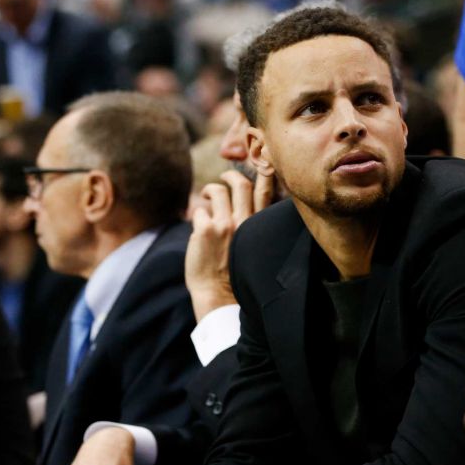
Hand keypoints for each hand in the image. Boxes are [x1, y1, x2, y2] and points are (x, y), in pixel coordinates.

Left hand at [185, 169, 272, 321]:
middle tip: (225, 176)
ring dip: (211, 190)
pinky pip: (199, 210)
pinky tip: (197, 227)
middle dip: (232, 175)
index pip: (266, 192)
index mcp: (260, 228)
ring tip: (207, 198)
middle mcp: (246, 223)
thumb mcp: (253, 250)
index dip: (263, 173)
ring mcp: (225, 225)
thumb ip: (253, 229)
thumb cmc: (237, 277)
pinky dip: (197, 215)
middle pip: (242, 184)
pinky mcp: (205, 229)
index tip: (258, 166)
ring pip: (219, 191)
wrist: (219, 298)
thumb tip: (243, 209)